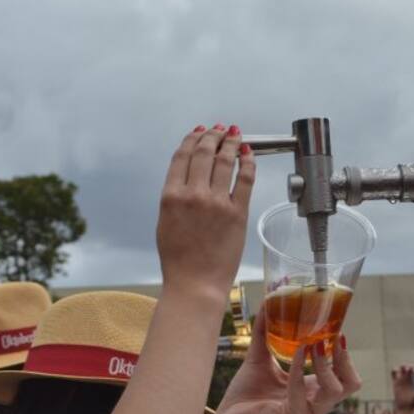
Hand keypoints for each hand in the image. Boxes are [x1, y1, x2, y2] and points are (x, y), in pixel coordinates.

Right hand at [156, 124, 254, 301]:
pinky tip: (248, 153)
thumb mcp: (165, 224)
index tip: (198, 132)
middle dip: (212, 136)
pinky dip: (247, 162)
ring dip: (230, 142)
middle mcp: (193, 194)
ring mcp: (217, 202)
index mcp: (171, 196)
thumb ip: (174, 199)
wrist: (196, 284)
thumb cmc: (179, 261)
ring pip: (225, 160)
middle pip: (204, 153)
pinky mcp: (238, 212)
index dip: (191, 140)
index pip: (182, 157)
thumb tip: (187, 179)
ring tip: (234, 134)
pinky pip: (245, 179)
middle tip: (219, 130)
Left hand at [213, 310, 359, 413]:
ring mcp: (307, 413)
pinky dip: (299, 368)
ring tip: (312, 344)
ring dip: (325, 363)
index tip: (337, 332)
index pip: (345, 377)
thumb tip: (268, 302)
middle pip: (351, 384)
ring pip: (335, 389)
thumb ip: (266, 333)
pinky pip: (302, 390)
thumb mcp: (260, 358)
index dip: (345, 355)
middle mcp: (316, 405)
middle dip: (345, 359)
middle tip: (332, 338)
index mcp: (313, 392)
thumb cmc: (245, 395)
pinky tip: (296, 352)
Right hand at [391, 365, 413, 410]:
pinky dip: (394, 369)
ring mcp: (401, 378)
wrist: (406, 406)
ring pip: (401, 368)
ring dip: (403, 366)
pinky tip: (397, 371)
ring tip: (406, 370)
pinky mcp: (395, 381)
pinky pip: (393, 373)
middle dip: (411, 367)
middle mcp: (409, 377)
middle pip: (409, 367)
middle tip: (413, 371)